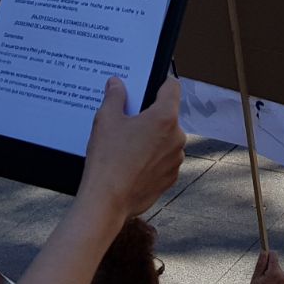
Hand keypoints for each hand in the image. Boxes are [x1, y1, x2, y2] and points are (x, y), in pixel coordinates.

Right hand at [80, 76, 185, 218]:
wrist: (107, 201)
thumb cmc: (107, 159)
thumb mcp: (106, 119)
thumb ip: (114, 96)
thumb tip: (117, 83)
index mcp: (164, 117)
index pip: (172, 87)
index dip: (161, 82)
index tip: (150, 85)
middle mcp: (177, 137)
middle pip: (168, 115)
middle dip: (151, 115)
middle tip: (129, 119)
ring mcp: (175, 159)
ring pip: (166, 139)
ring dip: (153, 138)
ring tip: (128, 145)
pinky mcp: (170, 177)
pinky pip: (164, 159)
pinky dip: (152, 158)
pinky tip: (132, 163)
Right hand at [248, 250, 283, 283]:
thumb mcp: (256, 277)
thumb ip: (260, 264)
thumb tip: (264, 251)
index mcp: (274, 272)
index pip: (273, 255)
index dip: (267, 253)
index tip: (263, 252)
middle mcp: (282, 274)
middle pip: (274, 261)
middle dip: (267, 264)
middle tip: (259, 275)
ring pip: (276, 268)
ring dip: (269, 271)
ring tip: (263, 283)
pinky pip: (278, 274)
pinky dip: (273, 276)